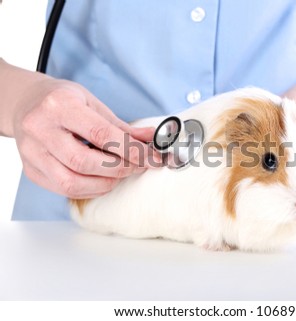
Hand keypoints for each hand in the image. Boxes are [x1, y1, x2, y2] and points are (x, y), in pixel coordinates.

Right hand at [13, 77, 160, 198]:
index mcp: (60, 106)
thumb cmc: (61, 100)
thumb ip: (121, 126)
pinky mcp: (31, 170)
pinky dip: (89, 189)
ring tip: (120, 174)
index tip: (151, 158)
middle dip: (118, 168)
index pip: (100, 134)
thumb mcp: (92, 102)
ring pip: (71, 182)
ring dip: (104, 183)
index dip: (130, 150)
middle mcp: (40, 129)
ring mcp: (32, 152)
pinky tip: (103, 181)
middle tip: (138, 166)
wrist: (24, 103)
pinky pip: (63, 189)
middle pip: (84, 162)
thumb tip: (151, 139)